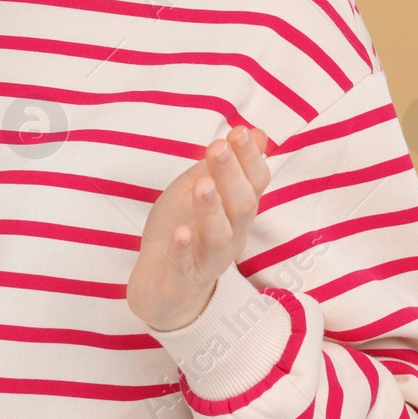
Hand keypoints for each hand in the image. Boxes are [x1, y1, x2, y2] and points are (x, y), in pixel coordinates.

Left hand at [126, 125, 270, 331]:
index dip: (249, 159)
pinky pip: (185, 266)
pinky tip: (180, 232)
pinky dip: (182, 249)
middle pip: (240, 206)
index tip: (239, 131)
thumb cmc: (183, 230)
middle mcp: (231, 236)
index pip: (254, 183)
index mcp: (236, 212)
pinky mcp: (182, 280)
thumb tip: (256, 131)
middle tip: (219, 147)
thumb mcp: (200, 190)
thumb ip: (224, 164)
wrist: (161, 287)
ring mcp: (208, 260)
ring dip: (212, 210)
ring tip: (203, 186)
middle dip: (231, 175)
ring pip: (218, 236)